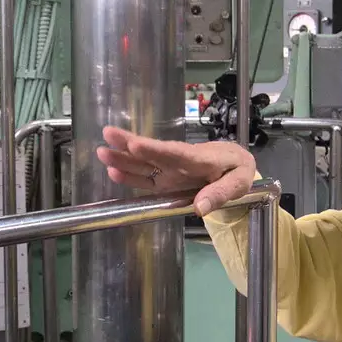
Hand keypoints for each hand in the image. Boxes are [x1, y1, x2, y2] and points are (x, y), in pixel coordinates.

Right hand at [96, 126, 256, 215]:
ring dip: (123, 157)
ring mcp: (171, 170)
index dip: (156, 150)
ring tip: (102, 151)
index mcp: (201, 159)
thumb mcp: (240, 182)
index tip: (137, 144)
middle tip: (108, 133)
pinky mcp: (166, 181)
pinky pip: (146, 178)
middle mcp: (181, 161)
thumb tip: (199, 207)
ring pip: (145, 163)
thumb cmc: (239, 171)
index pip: (177, 154)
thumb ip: (221, 193)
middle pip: (154, 152)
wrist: (236, 164)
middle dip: (131, 144)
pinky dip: (130, 176)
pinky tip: (113, 172)